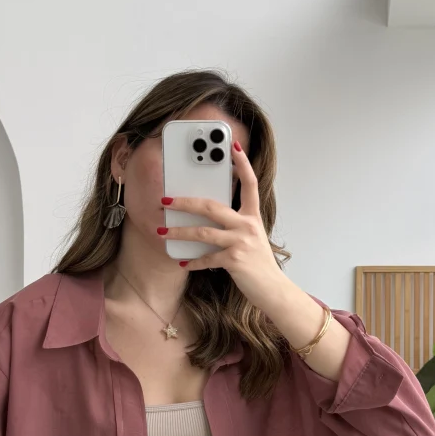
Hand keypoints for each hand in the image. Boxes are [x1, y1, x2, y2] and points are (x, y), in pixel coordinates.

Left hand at [160, 140, 284, 308]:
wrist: (273, 289)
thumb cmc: (257, 263)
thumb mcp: (250, 238)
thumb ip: (233, 225)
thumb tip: (204, 217)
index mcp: (252, 216)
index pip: (250, 183)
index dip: (242, 164)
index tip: (233, 146)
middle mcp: (248, 225)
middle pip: (212, 206)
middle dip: (185, 202)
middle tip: (165, 200)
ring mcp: (241, 242)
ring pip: (203, 232)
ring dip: (179, 233)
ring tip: (161, 233)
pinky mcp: (235, 260)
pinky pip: (207, 258)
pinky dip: (192, 261)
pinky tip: (182, 262)